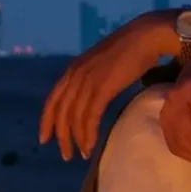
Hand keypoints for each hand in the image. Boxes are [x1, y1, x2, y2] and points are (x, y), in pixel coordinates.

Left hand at [39, 12, 174, 160]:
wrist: (146, 36)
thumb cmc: (130, 50)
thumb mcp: (101, 65)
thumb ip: (92, 79)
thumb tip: (91, 99)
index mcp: (73, 69)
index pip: (53, 99)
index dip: (46, 121)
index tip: (44, 139)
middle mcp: (76, 75)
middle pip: (61, 112)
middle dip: (61, 136)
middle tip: (65, 155)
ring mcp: (88, 80)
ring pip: (75, 117)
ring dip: (77, 139)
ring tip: (82, 154)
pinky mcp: (103, 87)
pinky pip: (90, 116)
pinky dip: (89, 134)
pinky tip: (90, 145)